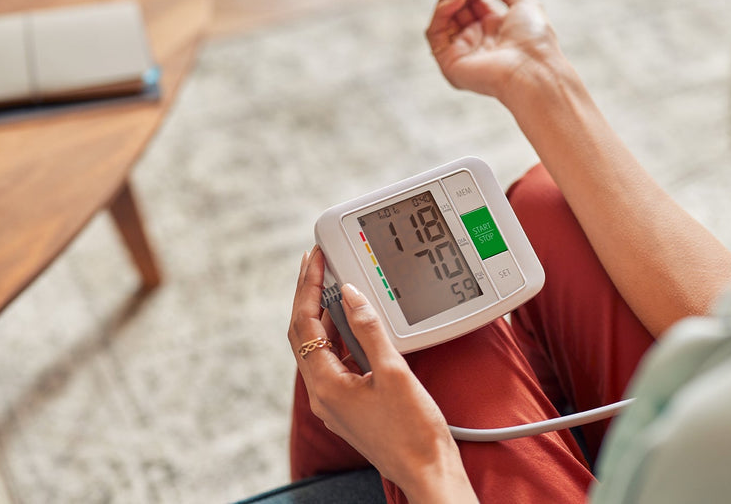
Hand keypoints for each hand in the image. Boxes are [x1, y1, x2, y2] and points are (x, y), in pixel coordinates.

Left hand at [288, 248, 476, 501]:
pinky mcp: (349, 405)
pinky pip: (334, 362)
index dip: (307, 286)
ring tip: (331, 283)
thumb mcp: (393, 373)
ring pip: (317, 348)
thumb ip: (369, 330)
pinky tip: (351, 322)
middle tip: (315, 263)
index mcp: (325, 385)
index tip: (314, 259)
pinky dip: (338, 335)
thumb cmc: (413, 432)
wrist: (427, 471)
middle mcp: (322, 394)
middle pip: (303, 334)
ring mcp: (334, 401)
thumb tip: (350, 295)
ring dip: (322, 314)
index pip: (303, 323)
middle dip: (308, 295)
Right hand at [426, 0, 563, 102]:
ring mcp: (461, 51)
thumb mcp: (524, 2)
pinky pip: (435, 31)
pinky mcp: (448, 62)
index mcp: (493, 26)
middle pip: (456, 3)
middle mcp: (475, 38)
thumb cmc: (534, 40)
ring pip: (442, 14)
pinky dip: (442, 10)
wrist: (533, 69)